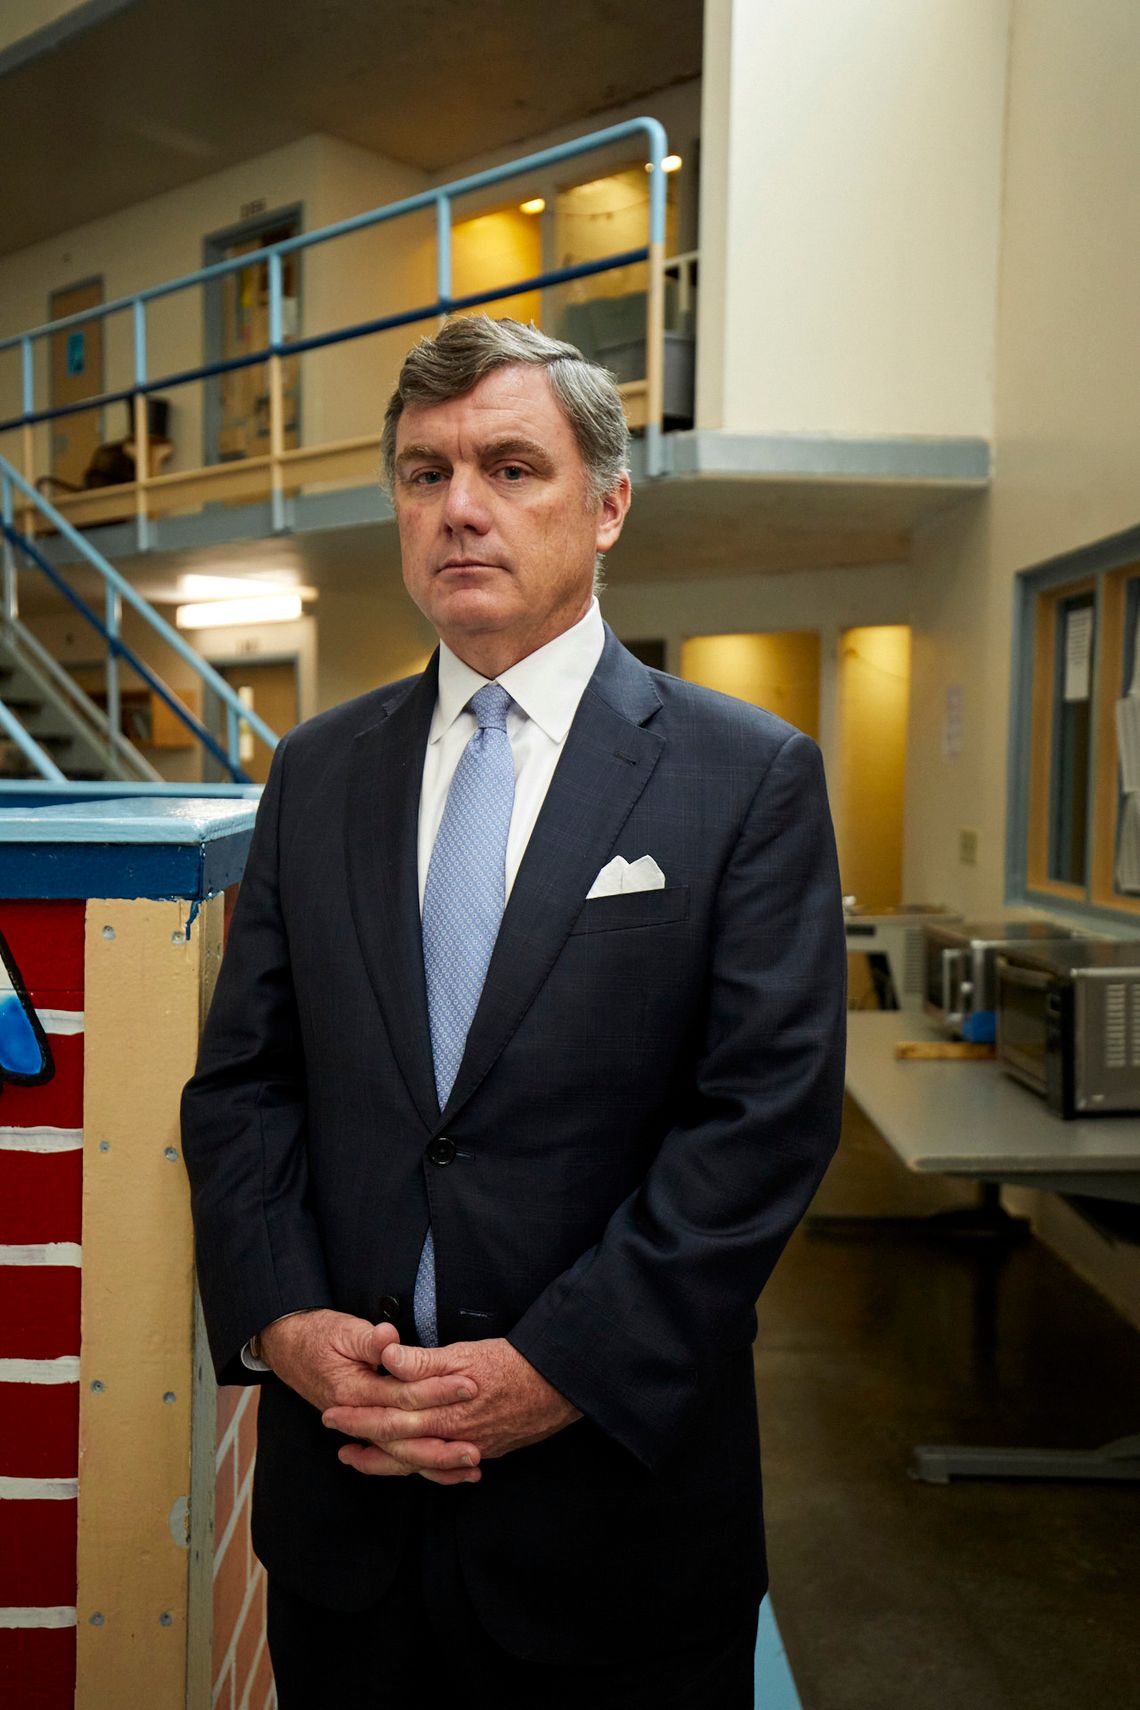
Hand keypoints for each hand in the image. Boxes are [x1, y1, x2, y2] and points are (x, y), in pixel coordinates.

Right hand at [259, 1310, 482, 1484]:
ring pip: (399, 1455)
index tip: (470, 1386)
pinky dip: (419, 1464)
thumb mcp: (342, 1330)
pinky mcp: (366, 1428)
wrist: (287, 1345)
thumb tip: (389, 1338)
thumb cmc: (317, 1335)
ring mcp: (360, 1427)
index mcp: (353, 1392)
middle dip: (442, 1443)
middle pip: (404, 1437)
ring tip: (470, 1469)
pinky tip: (445, 1472)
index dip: (437, 1392)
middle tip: (477, 1448)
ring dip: (435, 1463)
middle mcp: (357, 1416)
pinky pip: (394, 1455)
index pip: (402, 1396)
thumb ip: (369, 1340)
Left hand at [322, 1337, 580, 1479]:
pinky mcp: (485, 1450)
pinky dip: (424, 1471)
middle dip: (363, 1440)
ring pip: (417, 1462)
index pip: (388, 1416)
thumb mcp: (464, 1352)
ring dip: (385, 1462)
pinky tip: (414, 1469)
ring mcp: (467, 1447)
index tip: (331, 1413)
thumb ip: (422, 1360)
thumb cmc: (512, 1363)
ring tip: (360, 1459)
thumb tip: (386, 1356)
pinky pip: (444, 1469)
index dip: (358, 1415)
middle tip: (335, 1439)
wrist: (559, 1385)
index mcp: (440, 1410)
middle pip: (396, 1444)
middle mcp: (450, 1436)